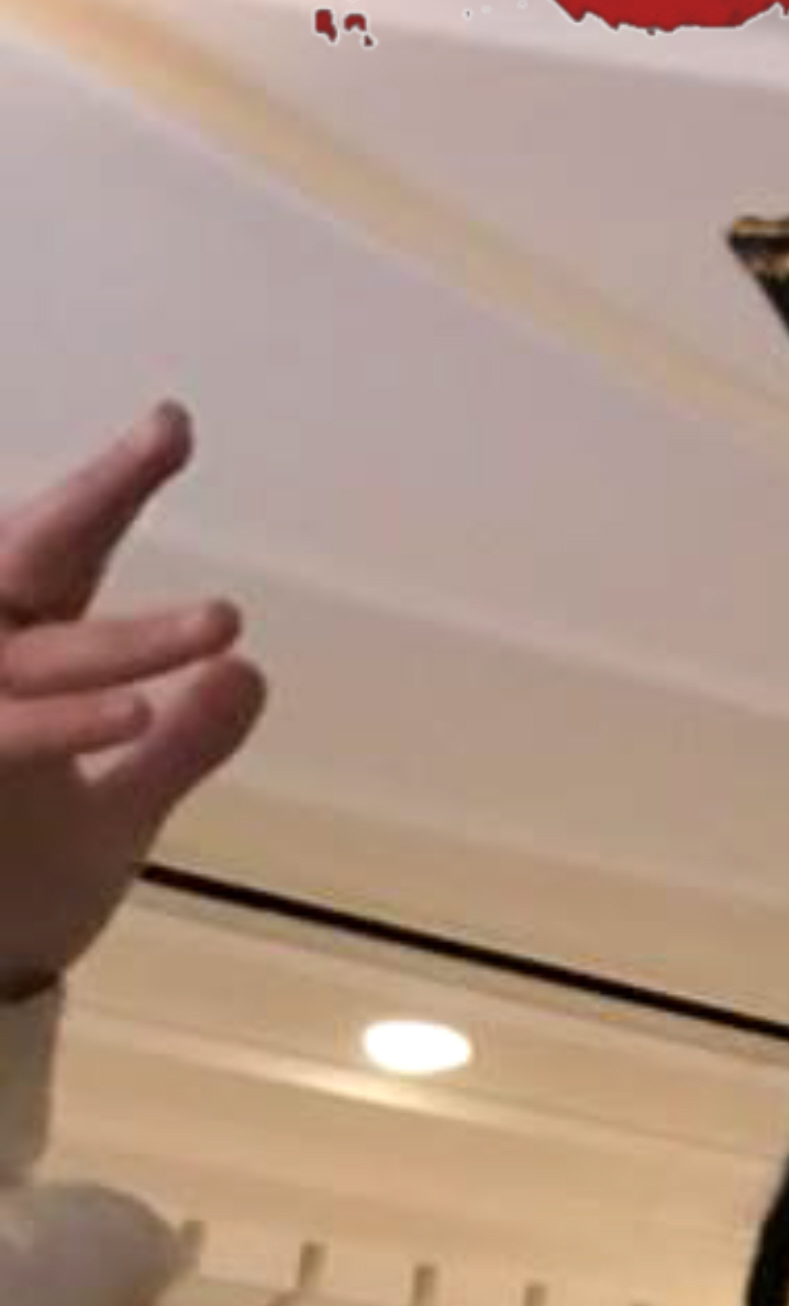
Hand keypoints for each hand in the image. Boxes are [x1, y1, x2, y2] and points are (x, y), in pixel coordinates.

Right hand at [0, 404, 265, 997]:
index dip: (113, 489)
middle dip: (97, 496)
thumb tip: (248, 672)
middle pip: (27, 560)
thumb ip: (184, 744)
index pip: (64, 556)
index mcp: (13, 656)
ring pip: (34, 655)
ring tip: (226, 621)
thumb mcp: (120, 812)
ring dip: (130, 641)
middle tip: (169, 433)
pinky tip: (140, 709)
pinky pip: (9, 735)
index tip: (173, 423)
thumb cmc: (19, 883)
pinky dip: (68, 723)